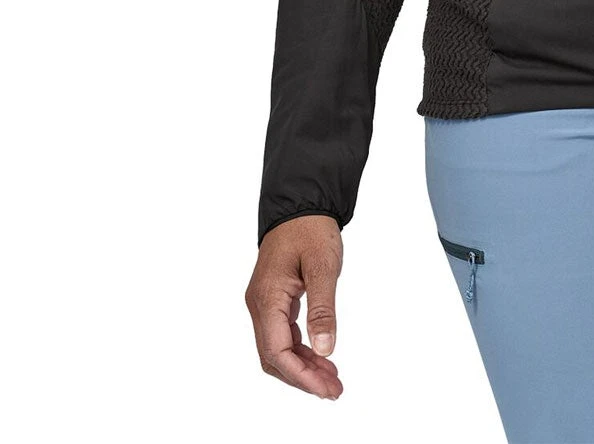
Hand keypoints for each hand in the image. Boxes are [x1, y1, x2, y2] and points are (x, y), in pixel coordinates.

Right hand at [245, 214, 344, 400]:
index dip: (300, 376)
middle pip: (274, 357)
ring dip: (303, 366)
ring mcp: (264, 303)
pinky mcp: (274, 299)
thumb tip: (326, 350)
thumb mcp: (323, 266)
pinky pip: (282, 334)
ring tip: (331, 380)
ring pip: (278, 348)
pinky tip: (321, 357)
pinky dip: (301, 349)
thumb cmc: (311, 229)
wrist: (302, 203)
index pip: (276, 352)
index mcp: (266, 299)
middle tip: (333, 391)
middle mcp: (259, 305)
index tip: (325, 389)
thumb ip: (323, 309)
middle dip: (302, 377)